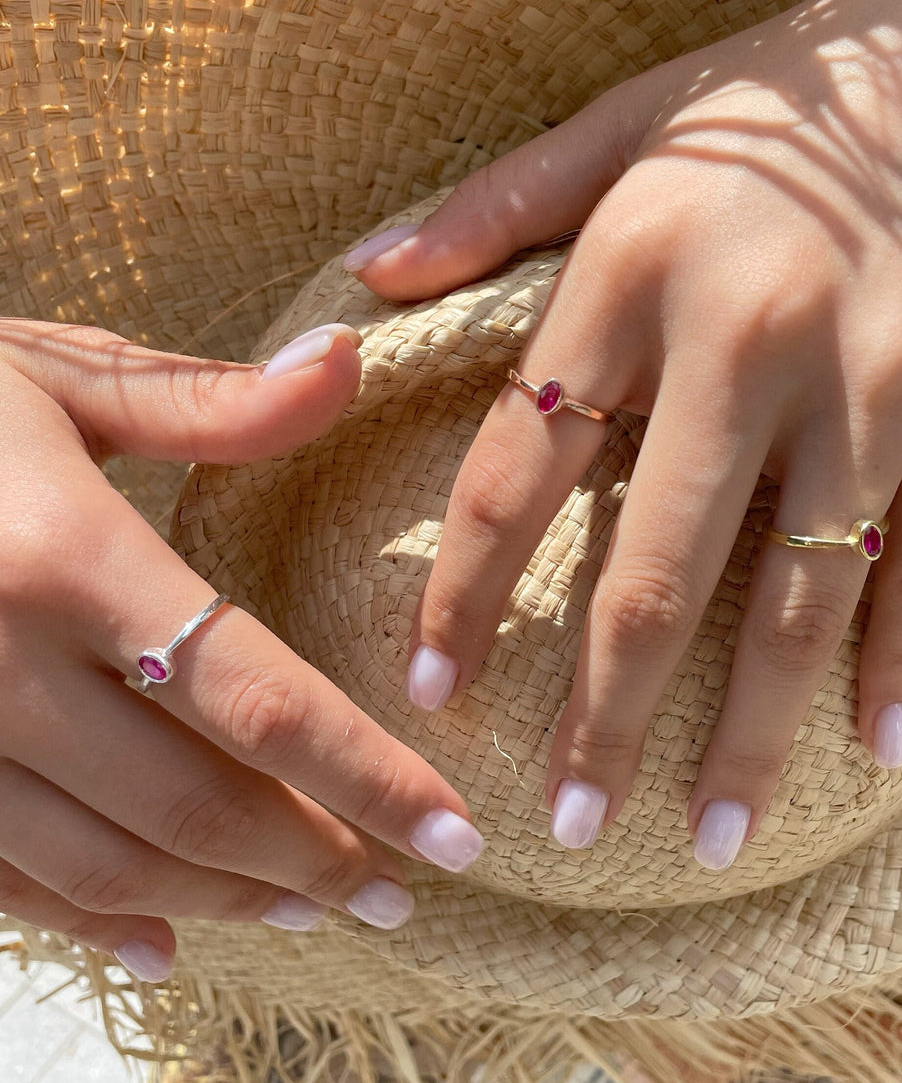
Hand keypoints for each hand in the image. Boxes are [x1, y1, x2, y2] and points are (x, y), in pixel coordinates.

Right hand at [0, 320, 483, 981]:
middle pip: (197, 802)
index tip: (457, 835)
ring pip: (108, 861)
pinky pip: (4, 881)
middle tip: (403, 889)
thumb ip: (213, 400)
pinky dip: (94, 922)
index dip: (373, 779)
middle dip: (317, 859)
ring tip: (319, 907)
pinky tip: (171, 941)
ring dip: (227, 897)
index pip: (262, 700)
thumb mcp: (62, 378)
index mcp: (65, 557)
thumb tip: (349, 359)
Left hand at [346, 0, 901, 866]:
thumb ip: (494, 205)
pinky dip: (896, 666)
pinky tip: (870, 750)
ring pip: (796, 602)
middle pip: (658, 569)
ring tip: (702, 838)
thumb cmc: (789, 99)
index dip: (467, 589)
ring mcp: (875, 388)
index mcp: (639, 269)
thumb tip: (366, 276)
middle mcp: (751, 341)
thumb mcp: (630, 123)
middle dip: (605, 714)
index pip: (524, 465)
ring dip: (748, 737)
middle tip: (567, 822)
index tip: (433, 687)